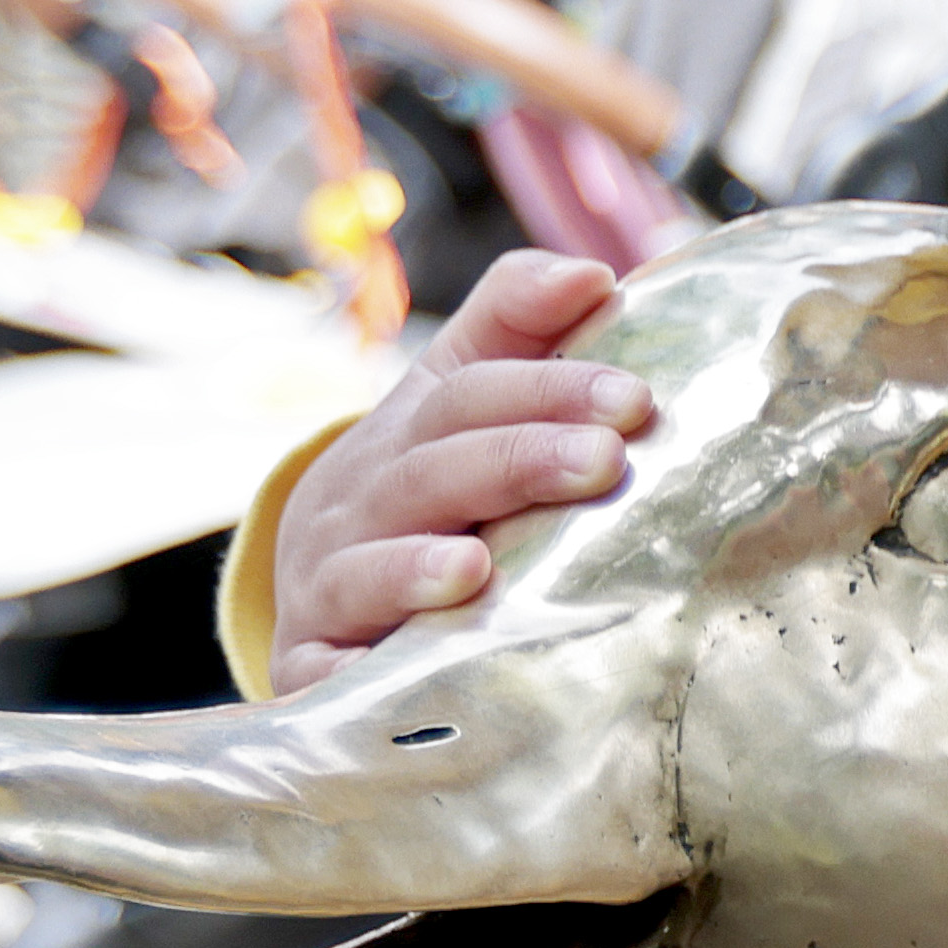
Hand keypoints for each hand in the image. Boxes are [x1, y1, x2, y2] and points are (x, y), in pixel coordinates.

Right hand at [269, 245, 652, 690]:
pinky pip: (325, 671)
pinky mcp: (313, 666)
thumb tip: (591, 276)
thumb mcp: (458, 399)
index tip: (633, 398)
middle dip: (516, 463)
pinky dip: (351, 669)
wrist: (317, 590)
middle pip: (433, 473)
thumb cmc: (422, 490)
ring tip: (477, 568)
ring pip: (366, 569)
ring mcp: (328, 584)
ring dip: (416, 570)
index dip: (546, 389)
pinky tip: (387, 669)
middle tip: (604, 460)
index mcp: (405, 431)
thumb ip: (516, 327)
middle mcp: (359, 501)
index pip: (470, 395)